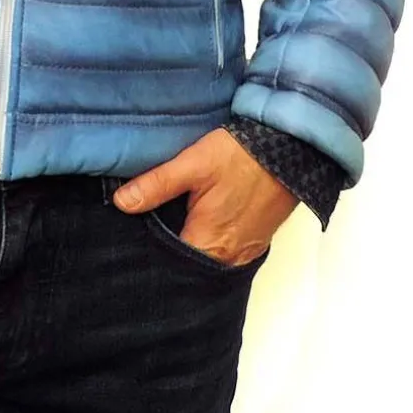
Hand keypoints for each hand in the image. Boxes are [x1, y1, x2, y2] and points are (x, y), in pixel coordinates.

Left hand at [112, 126, 298, 266]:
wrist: (292, 147)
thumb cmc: (242, 156)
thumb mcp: (193, 164)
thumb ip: (155, 185)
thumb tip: (120, 202)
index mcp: (209, 244)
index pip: (170, 265)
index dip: (150, 254)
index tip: (133, 242)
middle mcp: (229, 257)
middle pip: (189, 265)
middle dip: (168, 252)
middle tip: (146, 230)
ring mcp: (246, 250)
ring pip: (208, 258)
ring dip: (190, 245)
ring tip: (170, 225)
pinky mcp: (256, 240)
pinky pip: (226, 250)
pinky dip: (210, 241)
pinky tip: (198, 223)